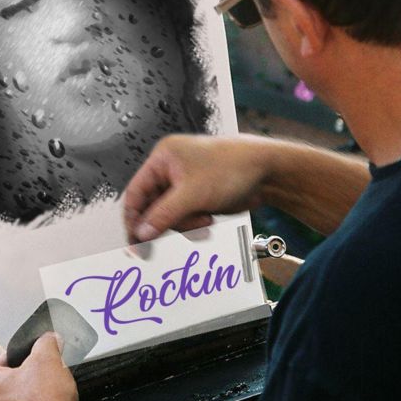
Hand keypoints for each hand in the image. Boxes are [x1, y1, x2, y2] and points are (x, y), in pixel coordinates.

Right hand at [123, 133, 271, 242]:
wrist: (266, 172)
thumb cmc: (232, 167)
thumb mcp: (193, 194)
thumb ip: (163, 216)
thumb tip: (141, 234)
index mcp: (162, 158)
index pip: (135, 193)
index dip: (133, 219)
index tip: (134, 243)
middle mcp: (170, 169)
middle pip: (152, 207)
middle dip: (168, 222)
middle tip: (175, 235)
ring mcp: (184, 183)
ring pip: (169, 216)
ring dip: (185, 225)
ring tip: (204, 221)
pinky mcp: (197, 196)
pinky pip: (185, 218)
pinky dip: (194, 224)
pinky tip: (209, 221)